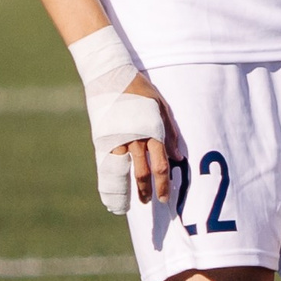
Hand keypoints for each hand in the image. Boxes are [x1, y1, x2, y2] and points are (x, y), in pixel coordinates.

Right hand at [113, 74, 178, 210]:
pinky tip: (111, 191)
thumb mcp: (162, 107)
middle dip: (147, 190)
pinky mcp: (102, 139)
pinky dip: (109, 181)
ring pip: (123, 172)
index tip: (165, 198)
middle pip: (142, 173)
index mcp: (152, 132)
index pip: (160, 166)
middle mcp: (135, 139)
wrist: (111, 77)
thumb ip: (170, 133)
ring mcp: (116, 140)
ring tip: (129, 203)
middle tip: (150, 202)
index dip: (163, 184)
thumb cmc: (140, 90)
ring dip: (128, 190)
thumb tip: (178, 157)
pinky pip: (106, 165)